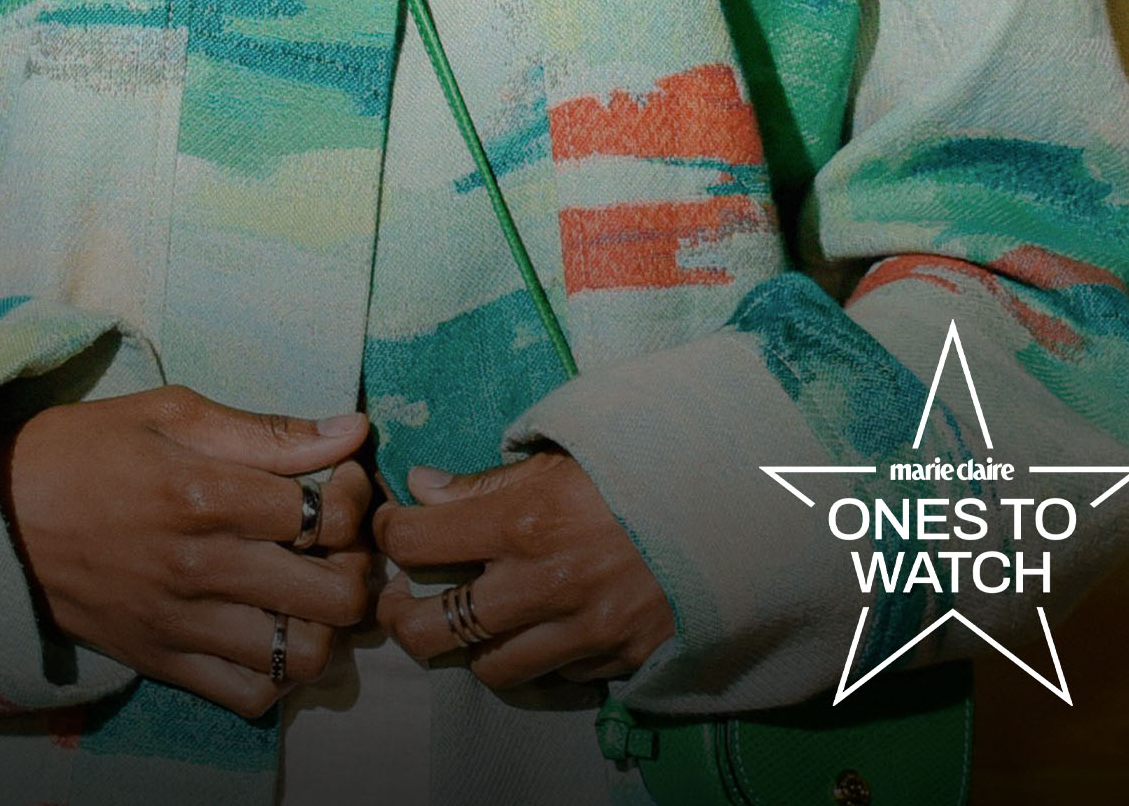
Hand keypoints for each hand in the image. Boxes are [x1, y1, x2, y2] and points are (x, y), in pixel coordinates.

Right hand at [0, 386, 373, 717]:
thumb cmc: (86, 449)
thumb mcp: (170, 412)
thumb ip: (265, 430)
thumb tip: (351, 431)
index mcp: (206, 493)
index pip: (328, 512)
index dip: (354, 496)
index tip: (339, 483)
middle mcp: (201, 567)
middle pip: (334, 595)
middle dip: (356, 566)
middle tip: (336, 544)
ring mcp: (181, 624)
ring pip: (303, 658)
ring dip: (323, 624)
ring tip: (307, 590)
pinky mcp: (161, 663)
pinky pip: (250, 697)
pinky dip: (275, 674)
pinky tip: (267, 630)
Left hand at [374, 446, 673, 688]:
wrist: (738, 504)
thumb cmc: (644, 461)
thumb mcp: (564, 451)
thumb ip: (488, 480)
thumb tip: (422, 488)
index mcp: (524, 520)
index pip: (416, 543)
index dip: (390, 532)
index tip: (393, 525)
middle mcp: (543, 586)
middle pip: (433, 631)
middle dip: (403, 618)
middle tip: (400, 602)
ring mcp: (582, 632)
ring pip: (490, 669)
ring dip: (472, 647)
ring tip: (470, 622)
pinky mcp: (619, 661)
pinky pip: (554, 677)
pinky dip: (538, 658)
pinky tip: (540, 629)